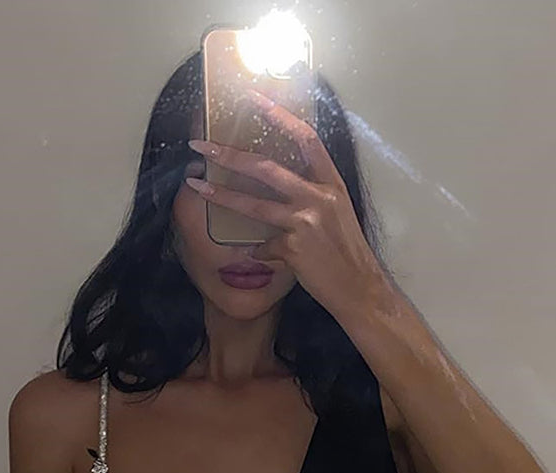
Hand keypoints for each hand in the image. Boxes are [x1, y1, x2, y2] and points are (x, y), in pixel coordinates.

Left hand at [186, 89, 388, 317]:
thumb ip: (312, 197)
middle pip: (266, 168)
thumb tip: (280, 190)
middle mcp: (319, 198)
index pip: (305, 139)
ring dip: (221, 195)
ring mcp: (305, 222)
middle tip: (202, 145)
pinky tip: (262, 258)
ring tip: (196, 185)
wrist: (359, 289)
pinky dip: (259, 252)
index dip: (279, 116)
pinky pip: (263, 246)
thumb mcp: (336, 215)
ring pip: (254, 205)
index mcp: (331, 184)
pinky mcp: (293, 248)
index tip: (254, 98)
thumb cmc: (347, 254)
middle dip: (230, 154)